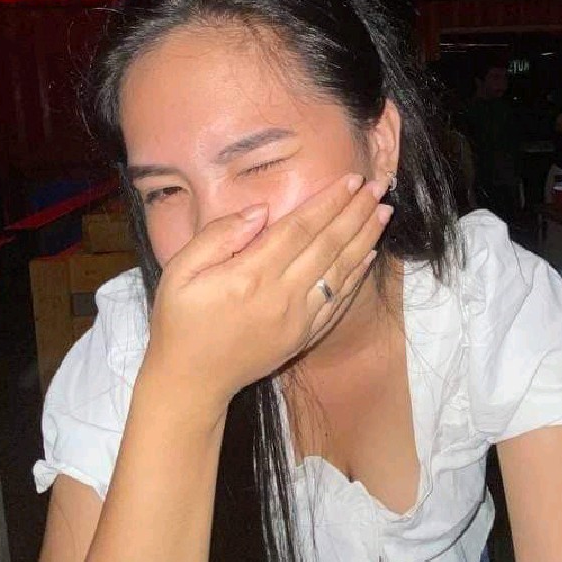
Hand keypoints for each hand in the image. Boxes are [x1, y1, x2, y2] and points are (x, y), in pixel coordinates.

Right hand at [144, 174, 390, 408]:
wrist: (192, 381)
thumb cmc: (180, 322)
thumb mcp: (179, 272)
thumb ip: (218, 236)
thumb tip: (260, 211)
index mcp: (251, 275)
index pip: (300, 228)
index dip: (328, 202)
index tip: (350, 180)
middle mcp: (282, 296)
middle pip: (328, 246)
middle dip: (355, 213)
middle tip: (377, 187)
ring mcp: (298, 320)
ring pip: (340, 272)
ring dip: (364, 240)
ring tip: (383, 213)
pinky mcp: (304, 337)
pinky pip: (338, 302)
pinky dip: (356, 278)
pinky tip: (368, 256)